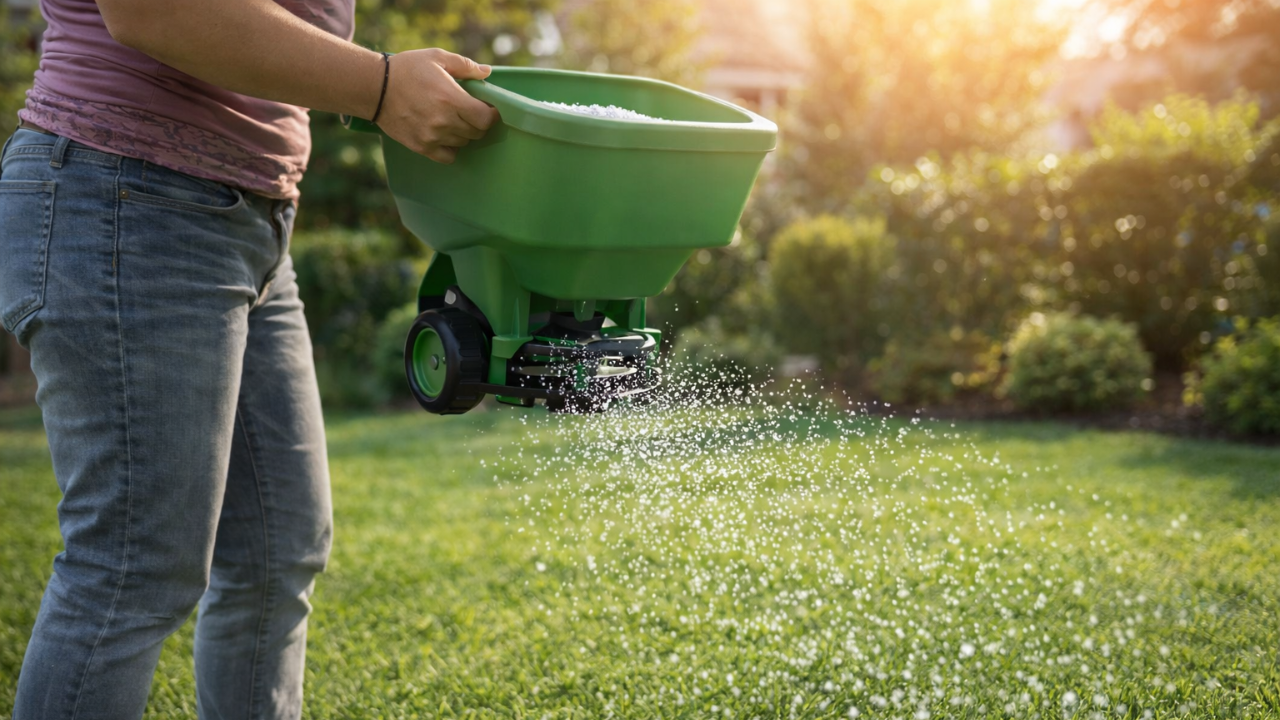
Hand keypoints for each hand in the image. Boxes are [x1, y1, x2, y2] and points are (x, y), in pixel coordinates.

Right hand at [375, 49, 499, 163]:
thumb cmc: (407, 69)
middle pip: (477, 133)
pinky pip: (448, 156)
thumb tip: (486, 72)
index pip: (486, 119)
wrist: (374, 88)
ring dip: (463, 133)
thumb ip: (465, 66)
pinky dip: (451, 148)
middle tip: (469, 112)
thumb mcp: (436, 58)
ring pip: (463, 143)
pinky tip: (445, 135)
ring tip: (452, 119)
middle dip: (478, 122)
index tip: (488, 109)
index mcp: (451, 99)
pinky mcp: (421, 147)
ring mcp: (432, 137)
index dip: (491, 114)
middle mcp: (444, 121)